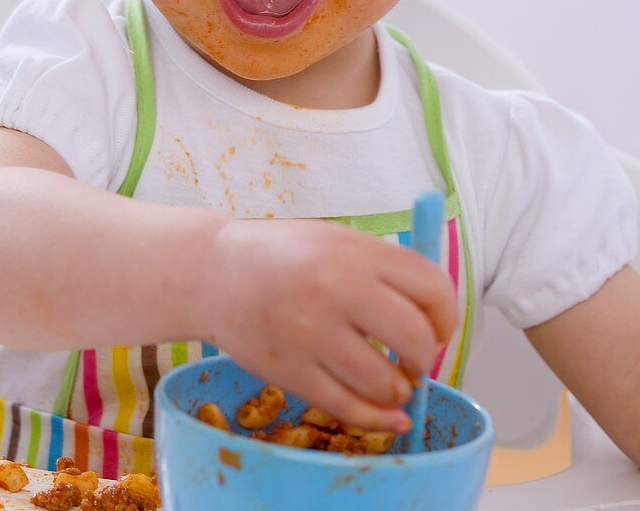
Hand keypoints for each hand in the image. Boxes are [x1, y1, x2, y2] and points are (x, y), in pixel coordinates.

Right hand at [200, 217, 457, 431]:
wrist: (215, 271)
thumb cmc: (284, 255)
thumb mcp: (337, 241)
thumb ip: (383, 270)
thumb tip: (434, 317)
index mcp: (356, 252)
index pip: (432, 288)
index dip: (445, 316)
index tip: (437, 328)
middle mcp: (337, 289)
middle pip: (415, 338)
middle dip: (424, 357)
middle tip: (413, 359)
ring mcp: (311, 333)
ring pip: (384, 382)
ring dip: (399, 390)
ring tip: (391, 381)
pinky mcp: (289, 371)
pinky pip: (348, 408)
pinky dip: (377, 419)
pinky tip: (385, 414)